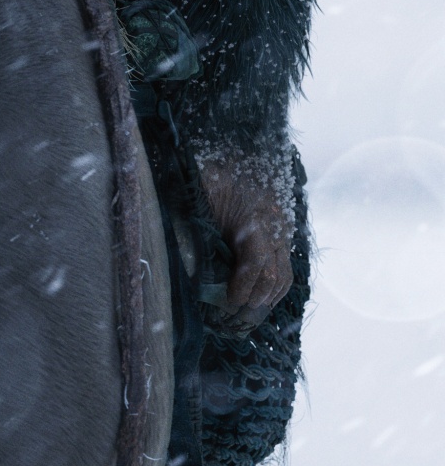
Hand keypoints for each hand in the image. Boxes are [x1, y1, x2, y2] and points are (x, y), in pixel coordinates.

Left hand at [198, 151, 294, 327]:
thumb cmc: (211, 165)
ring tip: (242, 320)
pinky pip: (285, 266)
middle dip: (253, 305)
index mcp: (254, 216)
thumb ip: (191, 225)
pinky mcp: (282, 229)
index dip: (243, 289)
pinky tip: (254, 300)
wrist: (237, 140)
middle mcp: (276, 224)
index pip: (258, 263)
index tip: (225, 305)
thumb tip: (181, 265)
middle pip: (275, 278)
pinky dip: (272, 287)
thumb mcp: (198, 192)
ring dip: (264, 301)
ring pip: (284, 277)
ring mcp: (283, 227)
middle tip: (230, 325)